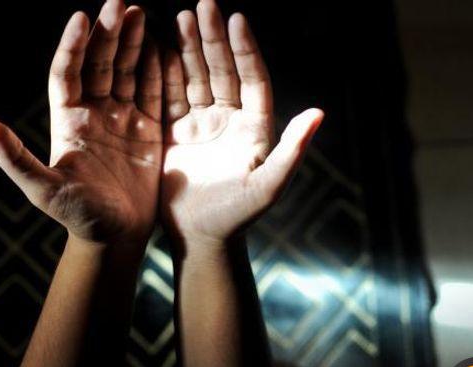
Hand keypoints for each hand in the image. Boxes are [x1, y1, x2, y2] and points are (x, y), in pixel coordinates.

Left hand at [0, 0, 161, 244]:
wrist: (115, 236)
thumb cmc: (78, 215)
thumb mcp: (43, 188)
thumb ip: (14, 157)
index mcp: (68, 121)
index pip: (68, 73)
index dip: (73, 46)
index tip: (82, 18)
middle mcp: (94, 113)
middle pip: (100, 64)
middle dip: (108, 34)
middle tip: (120, 3)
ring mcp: (122, 119)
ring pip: (127, 71)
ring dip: (133, 43)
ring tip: (140, 13)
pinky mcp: (149, 130)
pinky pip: (154, 93)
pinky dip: (158, 69)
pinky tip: (165, 45)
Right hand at [161, 0, 322, 244]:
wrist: (200, 237)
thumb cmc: (238, 216)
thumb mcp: (268, 186)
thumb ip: (292, 150)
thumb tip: (319, 113)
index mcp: (254, 126)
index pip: (251, 78)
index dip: (245, 49)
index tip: (235, 18)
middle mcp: (229, 119)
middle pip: (221, 70)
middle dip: (211, 39)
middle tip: (202, 6)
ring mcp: (200, 124)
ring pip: (194, 77)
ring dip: (186, 48)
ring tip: (177, 16)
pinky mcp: (173, 134)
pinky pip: (168, 96)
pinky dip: (162, 73)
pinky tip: (153, 48)